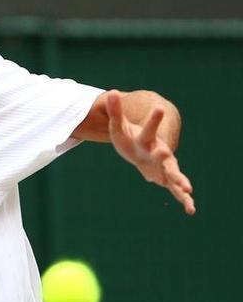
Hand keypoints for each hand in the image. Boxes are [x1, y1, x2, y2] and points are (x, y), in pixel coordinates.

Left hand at [106, 90, 194, 214]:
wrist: (142, 146)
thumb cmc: (128, 135)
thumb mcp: (118, 125)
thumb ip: (115, 110)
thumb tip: (110, 92)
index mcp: (146, 139)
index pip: (148, 129)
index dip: (153, 119)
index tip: (160, 107)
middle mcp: (158, 152)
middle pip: (163, 155)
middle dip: (164, 157)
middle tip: (166, 154)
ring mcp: (163, 166)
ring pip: (173, 174)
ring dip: (179, 181)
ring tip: (188, 190)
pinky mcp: (164, 177)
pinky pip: (174, 189)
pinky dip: (183, 199)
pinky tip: (191, 209)